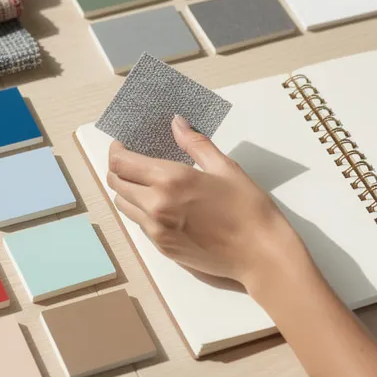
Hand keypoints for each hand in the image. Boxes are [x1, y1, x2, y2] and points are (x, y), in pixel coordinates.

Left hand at [105, 116, 305, 287]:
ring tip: (146, 183)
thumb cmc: (248, 207)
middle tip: (133, 162)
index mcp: (170, 180)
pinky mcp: (163, 248)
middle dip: (119, 170)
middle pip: (116, 184)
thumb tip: (177, 123)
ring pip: (124, 206)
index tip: (123, 145)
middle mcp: (156, 205)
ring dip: (128, 192)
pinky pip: (140, 224)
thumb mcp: (224, 167)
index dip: (116, 151)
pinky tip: (162, 205)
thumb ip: (195, 143)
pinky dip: (142, 211)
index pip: (121, 163)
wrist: (260, 253)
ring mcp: (156, 230)